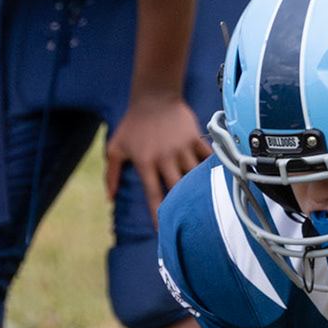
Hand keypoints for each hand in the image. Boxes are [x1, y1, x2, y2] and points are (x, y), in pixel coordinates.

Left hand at [103, 94, 210, 217]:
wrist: (154, 96)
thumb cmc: (133, 124)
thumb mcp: (116, 147)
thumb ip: (111, 174)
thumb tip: (109, 198)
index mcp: (145, 163)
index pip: (154, 194)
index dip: (159, 215)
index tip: (163, 231)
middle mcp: (165, 158)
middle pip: (178, 188)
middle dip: (183, 206)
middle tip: (189, 222)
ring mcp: (182, 148)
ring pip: (195, 175)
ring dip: (199, 190)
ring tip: (205, 206)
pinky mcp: (194, 138)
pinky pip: (206, 157)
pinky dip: (211, 169)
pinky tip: (218, 181)